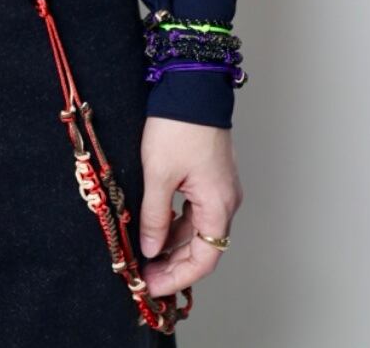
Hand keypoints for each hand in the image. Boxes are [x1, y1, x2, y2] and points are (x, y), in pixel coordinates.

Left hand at [138, 116, 243, 298]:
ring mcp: (219, 188)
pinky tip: (154, 225)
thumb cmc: (178, 125)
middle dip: (173, 264)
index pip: (204, 259)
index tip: (152, 285)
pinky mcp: (209, 176)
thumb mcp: (158, 173)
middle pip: (202, 246)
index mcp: (218, 204)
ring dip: (173, 243)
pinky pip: (195, 210)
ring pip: (197, 229)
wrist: (192, 85)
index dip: (178, 277)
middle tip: (144, 273)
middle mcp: (225, 200)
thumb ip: (155, 215)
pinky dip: (176, 222)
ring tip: (144, 252)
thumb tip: (151, 249)